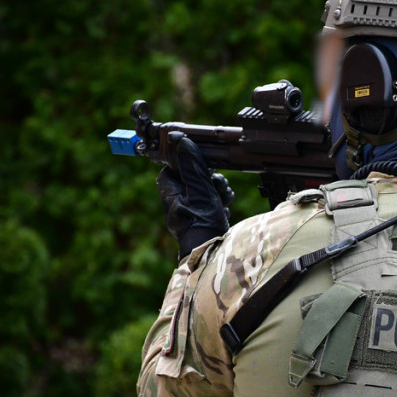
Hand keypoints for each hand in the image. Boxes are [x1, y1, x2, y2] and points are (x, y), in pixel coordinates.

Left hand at [156, 136, 233, 258]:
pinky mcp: (202, 221)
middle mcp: (177, 203)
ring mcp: (190, 213)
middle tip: (218, 184)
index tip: (202, 164)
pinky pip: (210, 204)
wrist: (213, 256)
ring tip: (224, 198)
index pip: (173, 168)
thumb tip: (181, 140)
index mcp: (170, 193)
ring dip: (217, 191)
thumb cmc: (202, 226)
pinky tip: (225, 208)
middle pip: (192, 178)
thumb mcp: (200, 190)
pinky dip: (220, 203)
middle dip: (209, 178)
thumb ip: (192, 166)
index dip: (189, 164)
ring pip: (204, 190)